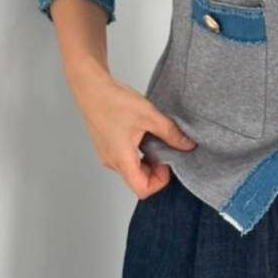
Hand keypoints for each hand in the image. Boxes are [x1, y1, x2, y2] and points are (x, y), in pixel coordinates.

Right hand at [66, 58, 196, 197]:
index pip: (142, 190)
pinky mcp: (106, 147)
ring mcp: (107, 155)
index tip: (166, 162)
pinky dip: (137, 153)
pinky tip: (142, 134)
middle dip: (155, 170)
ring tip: (153, 139)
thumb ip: (170, 133)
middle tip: (164, 149)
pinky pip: (125, 159)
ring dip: (146, 161)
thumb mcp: (149, 116)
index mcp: (122, 159)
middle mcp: (111, 161)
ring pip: (131, 170)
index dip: (159, 181)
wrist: (90, 87)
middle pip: (138, 181)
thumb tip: (187, 145)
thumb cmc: (113, 101)